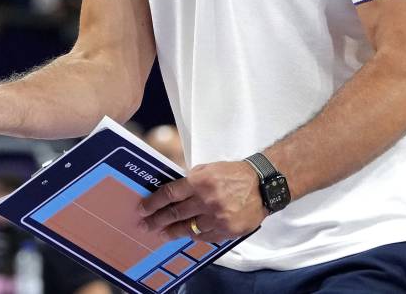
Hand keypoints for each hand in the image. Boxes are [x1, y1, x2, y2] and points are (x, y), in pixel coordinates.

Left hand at [137, 160, 266, 241]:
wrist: (262, 186)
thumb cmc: (234, 174)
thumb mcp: (208, 169)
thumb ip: (190, 180)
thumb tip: (173, 192)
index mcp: (199, 182)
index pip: (169, 194)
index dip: (153, 203)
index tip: (142, 209)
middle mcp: (206, 201)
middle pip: (175, 213)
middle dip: (157, 220)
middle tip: (145, 225)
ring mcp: (217, 218)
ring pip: (189, 228)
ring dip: (172, 232)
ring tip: (161, 233)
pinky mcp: (227, 230)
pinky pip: (205, 237)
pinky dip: (194, 236)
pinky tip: (185, 235)